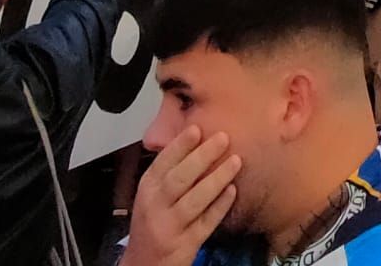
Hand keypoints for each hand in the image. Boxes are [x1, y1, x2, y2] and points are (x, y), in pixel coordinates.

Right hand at [123, 126, 242, 265]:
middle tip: (224, 138)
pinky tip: (233, 192)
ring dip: (216, 179)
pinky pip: (206, 223)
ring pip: (195, 200)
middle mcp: (155, 206)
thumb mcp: (152, 194)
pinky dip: (220, 207)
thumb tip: (195, 137)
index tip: (197, 128)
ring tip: (236, 161)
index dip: (180, 145)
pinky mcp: (185, 244)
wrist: (144, 264)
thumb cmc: (152, 221)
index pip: (163, 163)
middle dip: (202, 156)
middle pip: (180, 178)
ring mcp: (170, 227)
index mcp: (147, 188)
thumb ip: (169, 171)